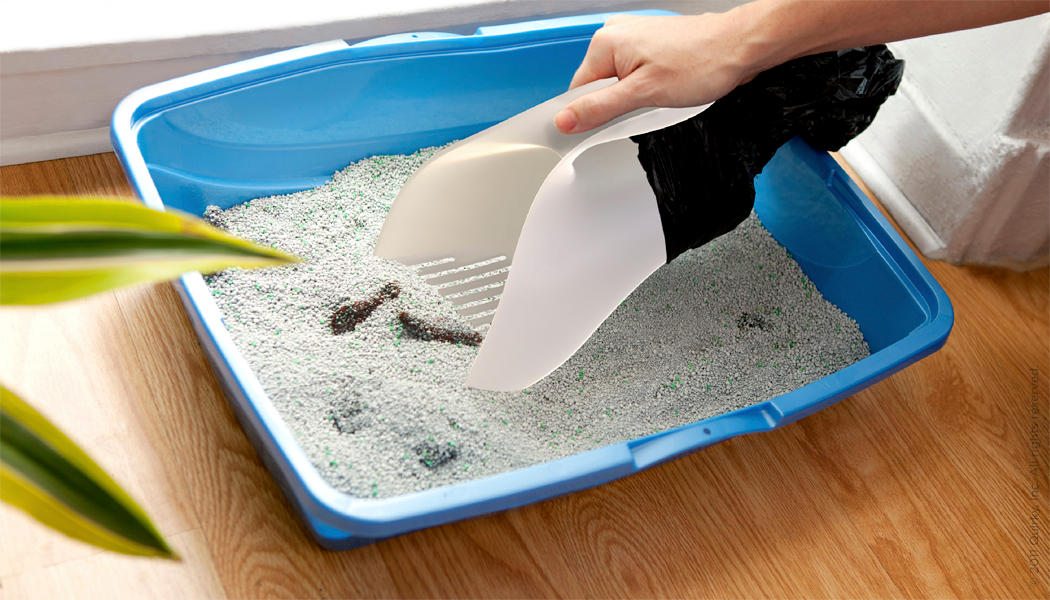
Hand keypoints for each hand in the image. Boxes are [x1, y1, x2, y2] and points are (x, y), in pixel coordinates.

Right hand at [554, 13, 761, 133]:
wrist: (740, 47)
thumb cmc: (701, 63)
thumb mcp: (643, 94)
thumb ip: (599, 108)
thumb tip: (563, 120)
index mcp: (605, 43)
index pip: (578, 91)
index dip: (592, 113)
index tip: (612, 122)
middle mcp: (616, 34)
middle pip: (598, 86)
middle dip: (618, 103)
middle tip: (646, 106)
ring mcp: (634, 36)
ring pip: (618, 81)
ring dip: (635, 96)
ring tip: (662, 93)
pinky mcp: (650, 43)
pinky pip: (634, 73)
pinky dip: (646, 86)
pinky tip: (667, 86)